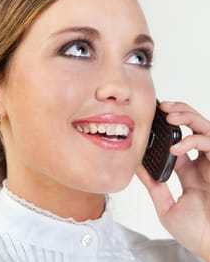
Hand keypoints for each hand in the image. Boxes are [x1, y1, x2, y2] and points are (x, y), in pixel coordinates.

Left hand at [136, 101, 209, 260]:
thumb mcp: (167, 207)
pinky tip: (177, 147)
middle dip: (179, 112)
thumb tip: (137, 168)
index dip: (165, 130)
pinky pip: (209, 142)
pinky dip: (193, 140)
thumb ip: (154, 186)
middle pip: (194, 127)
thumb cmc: (196, 232)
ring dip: (187, 116)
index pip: (177, 142)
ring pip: (204, 127)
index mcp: (189, 172)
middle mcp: (202, 163)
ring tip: (170, 115)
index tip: (150, 121)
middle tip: (162, 107)